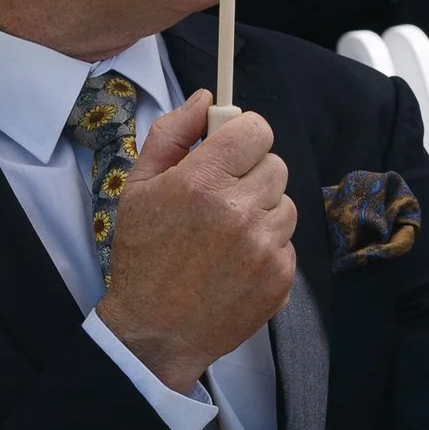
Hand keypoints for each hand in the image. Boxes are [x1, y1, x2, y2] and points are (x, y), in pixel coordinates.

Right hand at [96, 92, 296, 392]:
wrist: (154, 330)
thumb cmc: (143, 257)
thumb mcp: (139, 186)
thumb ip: (173, 134)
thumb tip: (206, 99)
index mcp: (202, 181)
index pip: (256, 129)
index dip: (244, 135)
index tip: (232, 148)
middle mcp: (239, 210)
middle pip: (275, 164)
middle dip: (251, 174)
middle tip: (223, 196)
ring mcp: (264, 246)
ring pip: (286, 203)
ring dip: (262, 211)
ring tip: (227, 234)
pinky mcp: (281, 276)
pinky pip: (288, 241)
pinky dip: (268, 247)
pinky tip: (236, 261)